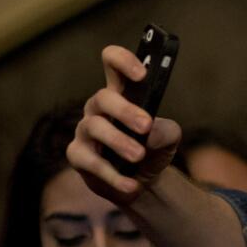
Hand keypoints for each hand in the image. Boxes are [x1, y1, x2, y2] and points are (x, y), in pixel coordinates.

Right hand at [67, 45, 181, 203]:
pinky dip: (113, 175)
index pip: (112, 62)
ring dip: (118, 142)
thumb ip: (165, 131)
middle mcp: (98, 108)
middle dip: (125, 111)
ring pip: (94, 128)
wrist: (144, 181)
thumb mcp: (168, 137)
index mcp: (121, 92)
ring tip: (139, 156)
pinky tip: (132, 185)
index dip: (123, 61)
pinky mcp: (78, 156)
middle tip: (146, 125)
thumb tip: (149, 135)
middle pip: (103, 98)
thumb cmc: (152, 148)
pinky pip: (91, 162)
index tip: (142, 74)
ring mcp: (85, 131)